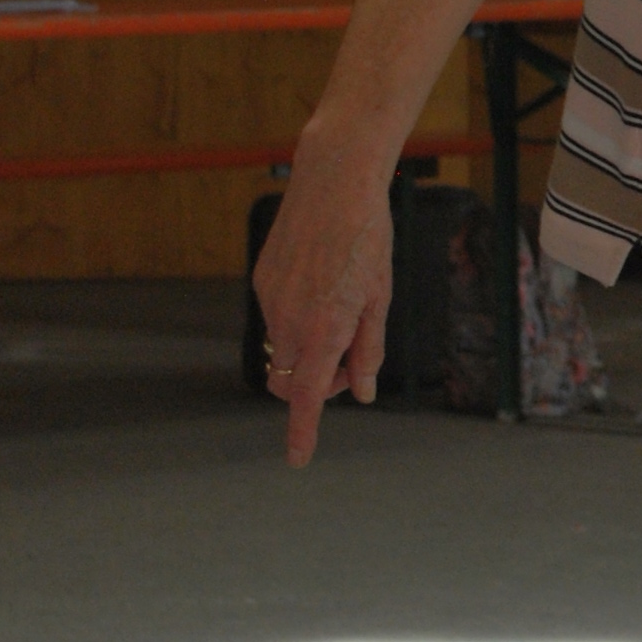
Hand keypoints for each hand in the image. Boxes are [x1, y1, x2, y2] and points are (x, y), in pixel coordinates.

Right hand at [252, 138, 395, 466]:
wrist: (334, 181)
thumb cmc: (368, 236)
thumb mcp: (380, 297)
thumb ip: (368, 349)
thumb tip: (359, 393)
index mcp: (325, 327)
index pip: (308, 396)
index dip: (303, 432)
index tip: (298, 460)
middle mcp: (290, 319)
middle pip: (289, 383)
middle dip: (316, 387)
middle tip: (349, 364)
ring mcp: (270, 300)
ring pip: (282, 351)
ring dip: (307, 352)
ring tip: (342, 310)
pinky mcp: (261, 280)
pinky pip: (276, 318)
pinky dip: (297, 321)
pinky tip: (321, 284)